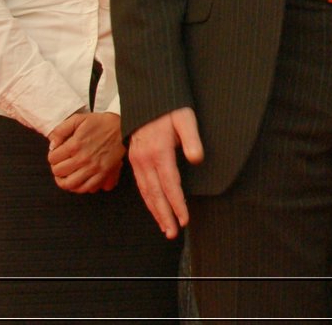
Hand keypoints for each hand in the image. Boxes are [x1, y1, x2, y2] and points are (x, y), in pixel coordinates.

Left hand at [47, 111, 124, 192]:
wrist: (124, 127)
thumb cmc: (101, 123)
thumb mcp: (79, 119)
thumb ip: (61, 130)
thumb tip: (52, 145)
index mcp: (75, 145)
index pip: (52, 159)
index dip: (52, 156)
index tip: (58, 153)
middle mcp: (83, 158)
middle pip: (59, 172)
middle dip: (57, 168)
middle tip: (61, 164)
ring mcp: (93, 168)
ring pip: (70, 184)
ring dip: (63, 181)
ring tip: (65, 176)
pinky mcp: (103, 173)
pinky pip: (86, 188)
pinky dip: (79, 188)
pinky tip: (77, 181)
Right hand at [127, 107, 203, 238]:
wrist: (148, 98)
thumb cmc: (171, 108)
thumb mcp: (185, 118)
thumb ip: (191, 139)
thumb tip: (196, 159)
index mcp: (158, 151)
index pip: (170, 184)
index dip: (177, 203)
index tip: (184, 219)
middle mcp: (144, 160)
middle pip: (155, 194)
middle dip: (165, 215)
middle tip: (173, 233)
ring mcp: (137, 161)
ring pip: (146, 192)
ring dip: (156, 211)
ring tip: (166, 228)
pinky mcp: (134, 160)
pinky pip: (141, 185)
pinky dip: (148, 200)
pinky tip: (155, 209)